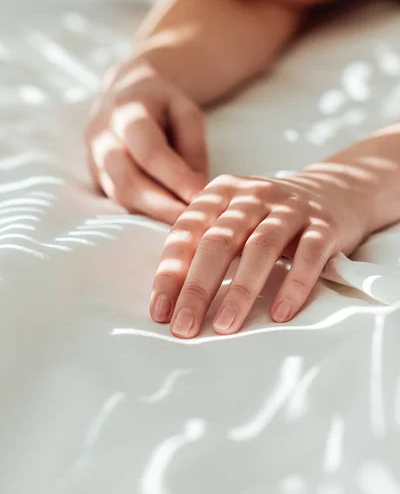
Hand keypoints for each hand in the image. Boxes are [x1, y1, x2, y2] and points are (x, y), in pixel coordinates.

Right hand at [85, 59, 208, 223]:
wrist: (125, 95)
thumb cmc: (163, 106)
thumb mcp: (187, 114)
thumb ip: (193, 149)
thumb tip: (195, 192)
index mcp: (126, 111)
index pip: (150, 152)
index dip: (175, 178)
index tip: (200, 196)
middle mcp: (101, 136)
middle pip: (128, 181)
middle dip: (162, 206)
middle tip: (191, 221)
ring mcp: (93, 158)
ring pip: (120, 196)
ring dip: (153, 214)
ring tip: (182, 222)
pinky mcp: (94, 177)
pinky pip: (117, 201)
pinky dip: (143, 212)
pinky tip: (165, 216)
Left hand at [150, 171, 369, 337]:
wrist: (334, 191)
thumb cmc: (268, 216)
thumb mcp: (232, 217)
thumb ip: (202, 243)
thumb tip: (167, 300)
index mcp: (221, 192)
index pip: (187, 232)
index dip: (170, 272)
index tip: (160, 312)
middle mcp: (253, 196)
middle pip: (219, 241)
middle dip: (198, 287)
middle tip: (184, 326)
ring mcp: (290, 209)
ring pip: (260, 247)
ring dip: (240, 290)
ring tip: (225, 326)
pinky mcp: (324, 226)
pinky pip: (308, 256)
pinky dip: (293, 285)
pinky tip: (280, 314)